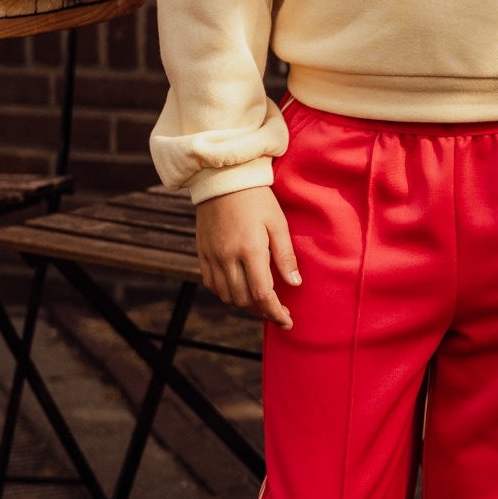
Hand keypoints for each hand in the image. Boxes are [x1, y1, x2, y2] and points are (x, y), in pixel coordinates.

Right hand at [194, 187, 300, 327]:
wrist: (223, 178)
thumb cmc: (256, 198)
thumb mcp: (278, 223)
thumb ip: (285, 256)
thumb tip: (295, 283)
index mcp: (250, 250)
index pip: (262, 295)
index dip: (275, 313)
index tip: (287, 320)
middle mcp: (228, 257)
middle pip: (244, 300)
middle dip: (263, 312)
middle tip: (278, 312)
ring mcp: (212, 256)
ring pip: (227, 296)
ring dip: (245, 305)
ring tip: (261, 303)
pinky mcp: (202, 252)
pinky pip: (212, 284)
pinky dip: (226, 294)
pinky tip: (239, 290)